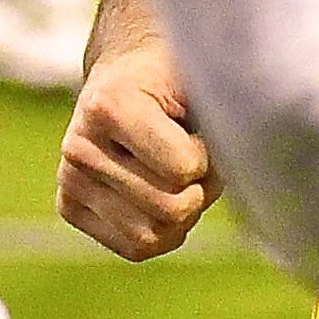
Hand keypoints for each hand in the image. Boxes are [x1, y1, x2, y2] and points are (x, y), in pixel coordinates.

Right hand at [55, 41, 219, 259]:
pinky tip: (158, 194)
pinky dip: (161, 231)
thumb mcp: (202, 77)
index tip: (196, 130)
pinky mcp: (69, 205)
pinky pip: (134, 247)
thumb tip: (250, 150)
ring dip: (181, 213)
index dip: (207, 157)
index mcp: (109, 106)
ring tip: (175, 174)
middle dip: (198, 189)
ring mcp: (69, 178)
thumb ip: (228, 109)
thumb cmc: (174, 76)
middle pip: (170, 209)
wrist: (127, 71)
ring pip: (151, 237)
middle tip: (194, 156)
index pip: (184, 171)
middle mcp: (79, 145)